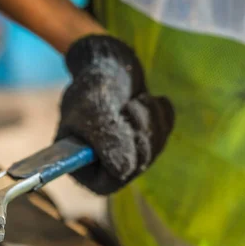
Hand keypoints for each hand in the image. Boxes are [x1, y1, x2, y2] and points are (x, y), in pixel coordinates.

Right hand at [57, 35, 174, 194]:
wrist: (108, 62)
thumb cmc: (92, 84)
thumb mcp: (94, 108)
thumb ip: (107, 140)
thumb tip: (125, 171)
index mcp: (80, 162)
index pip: (105, 184)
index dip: (122, 163)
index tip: (126, 132)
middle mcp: (103, 164)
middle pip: (135, 168)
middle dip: (140, 135)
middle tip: (132, 107)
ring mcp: (127, 153)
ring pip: (153, 151)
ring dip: (152, 121)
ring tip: (138, 100)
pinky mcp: (147, 139)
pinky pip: (165, 135)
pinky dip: (161, 115)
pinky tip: (149, 100)